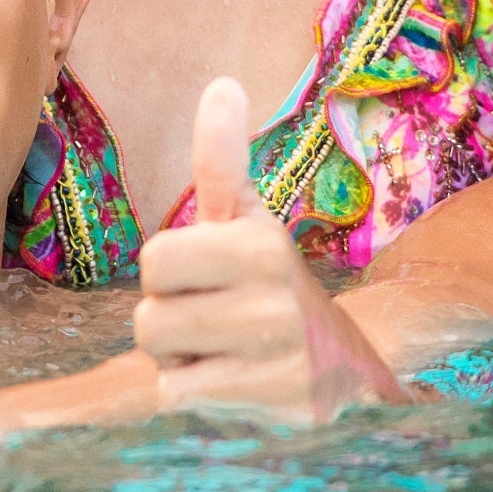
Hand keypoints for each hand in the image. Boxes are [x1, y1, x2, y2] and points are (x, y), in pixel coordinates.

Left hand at [133, 79, 407, 419]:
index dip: (167, 272)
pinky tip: (235, 384)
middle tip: (212, 318)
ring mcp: (278, 359)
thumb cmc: (270, 286)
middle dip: (169, 322)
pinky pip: (183, 400)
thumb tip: (221, 84)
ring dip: (180, 362)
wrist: (343, 368)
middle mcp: (274, 300)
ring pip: (163, 363)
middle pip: (149, 320)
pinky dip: (196, 396)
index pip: (154, 259)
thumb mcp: (249, 221)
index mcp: (259, 244)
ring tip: (223, 351)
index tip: (204, 273)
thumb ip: (223, 160)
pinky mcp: (277, 407)